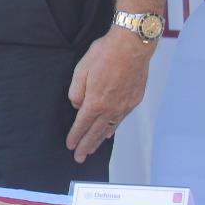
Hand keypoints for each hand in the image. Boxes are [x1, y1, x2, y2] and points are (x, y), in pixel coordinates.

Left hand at [66, 28, 153, 161]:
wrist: (132, 46)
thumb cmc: (104, 54)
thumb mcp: (80, 70)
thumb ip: (76, 91)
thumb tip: (76, 106)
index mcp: (95, 101)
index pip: (82, 124)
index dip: (75, 136)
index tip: (70, 146)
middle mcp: (111, 108)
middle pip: (96, 132)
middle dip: (86, 146)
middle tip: (79, 158)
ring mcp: (125, 105)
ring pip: (109, 128)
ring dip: (99, 140)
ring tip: (92, 149)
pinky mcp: (134, 100)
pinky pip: (120, 120)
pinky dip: (113, 128)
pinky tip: (109, 133)